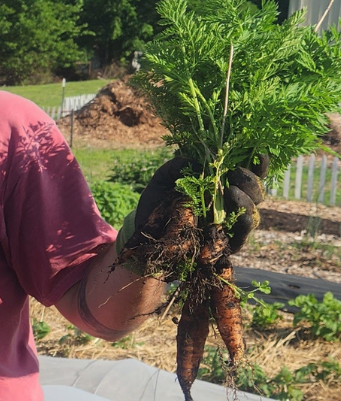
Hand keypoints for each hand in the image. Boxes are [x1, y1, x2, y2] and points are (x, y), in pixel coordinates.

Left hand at [116, 153, 268, 264]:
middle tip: (236, 172)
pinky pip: (241, 237)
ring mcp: (228, 226)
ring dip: (247, 201)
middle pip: (256, 193)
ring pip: (253, 214)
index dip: (258, 165)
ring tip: (231, 191)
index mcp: (222, 186)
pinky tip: (241, 215)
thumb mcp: (163, 178)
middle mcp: (230, 205)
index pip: (249, 175)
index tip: (259, 154)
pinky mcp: (223, 246)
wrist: (142, 232)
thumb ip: (178, 164)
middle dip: (251, 181)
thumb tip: (198, 161)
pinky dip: (245, 225)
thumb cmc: (157, 202)